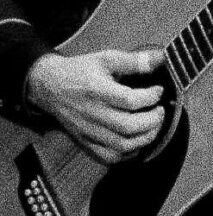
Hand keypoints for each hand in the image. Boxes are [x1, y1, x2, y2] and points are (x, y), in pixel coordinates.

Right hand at [25, 48, 165, 162]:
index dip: (152, 97)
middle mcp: (92, 113)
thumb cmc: (80, 71)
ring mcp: (88, 130)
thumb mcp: (105, 59)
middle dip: (153, 120)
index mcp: (97, 91)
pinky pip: (110, 157)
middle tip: (159, 110)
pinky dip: (129, 153)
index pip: (131, 101)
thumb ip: (134, 61)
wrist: (48, 86)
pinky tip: (137, 140)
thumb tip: (162, 58)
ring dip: (146, 138)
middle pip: (129, 127)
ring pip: (122, 145)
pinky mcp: (85, 141)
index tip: (158, 90)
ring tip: (152, 124)